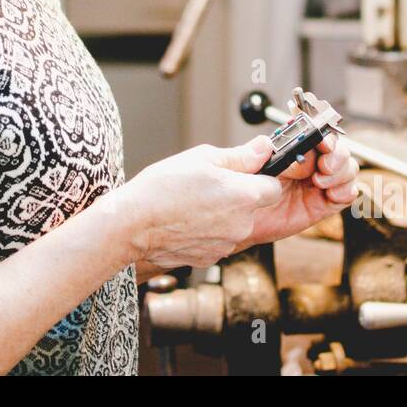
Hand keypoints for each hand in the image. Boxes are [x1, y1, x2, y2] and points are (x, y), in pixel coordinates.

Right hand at [112, 137, 283, 272]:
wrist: (132, 225)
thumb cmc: (162, 189)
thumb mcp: (202, 158)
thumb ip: (240, 156)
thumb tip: (264, 148)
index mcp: (244, 196)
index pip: (273, 187)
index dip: (259, 177)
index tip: (244, 173)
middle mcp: (241, 224)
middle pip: (254, 207)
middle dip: (238, 196)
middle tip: (209, 186)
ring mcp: (226, 244)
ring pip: (235, 224)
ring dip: (222, 214)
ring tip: (193, 203)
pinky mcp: (211, 258)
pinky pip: (218, 239)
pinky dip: (208, 231)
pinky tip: (186, 220)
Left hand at [240, 132, 357, 248]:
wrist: (243, 222)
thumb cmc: (243, 192)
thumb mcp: (243, 170)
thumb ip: (253, 156)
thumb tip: (265, 143)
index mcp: (292, 147)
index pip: (316, 132)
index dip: (324, 135)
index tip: (323, 142)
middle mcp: (309, 162)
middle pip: (338, 149)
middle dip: (336, 155)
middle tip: (324, 166)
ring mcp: (319, 182)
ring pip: (347, 168)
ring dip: (341, 173)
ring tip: (320, 183)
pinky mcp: (323, 203)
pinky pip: (347, 193)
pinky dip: (345, 191)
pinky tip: (330, 196)